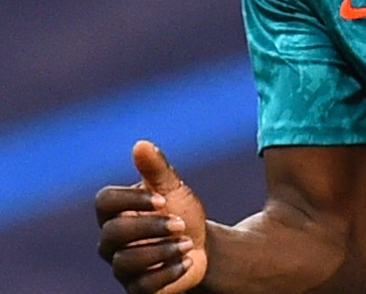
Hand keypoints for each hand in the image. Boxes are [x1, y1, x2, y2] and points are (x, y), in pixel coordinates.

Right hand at [96, 141, 208, 293]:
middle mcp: (111, 240)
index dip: (130, 199)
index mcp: (116, 212)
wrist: (203, 247)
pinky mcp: (136, 288)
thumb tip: (141, 144)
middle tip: (181, 223)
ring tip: (188, 244)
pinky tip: (187, 261)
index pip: (104, 202)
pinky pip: (142, 285)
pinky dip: (168, 271)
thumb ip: (156, 169)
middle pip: (113, 233)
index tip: (162, 199)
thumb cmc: (181, 213)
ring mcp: (121, 266)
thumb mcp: (173, 189)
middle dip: (150, 226)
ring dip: (162, 250)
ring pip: (126, 261)